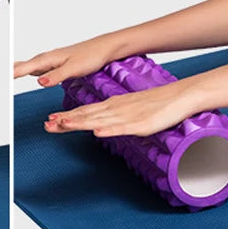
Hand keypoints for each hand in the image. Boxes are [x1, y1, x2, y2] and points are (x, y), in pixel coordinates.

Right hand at [14, 35, 120, 87]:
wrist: (104, 48)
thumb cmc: (92, 55)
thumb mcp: (74, 68)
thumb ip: (56, 75)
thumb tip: (39, 81)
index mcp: (49, 59)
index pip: (25, 67)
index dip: (12, 74)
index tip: (0, 81)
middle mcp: (49, 58)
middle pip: (24, 65)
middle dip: (11, 71)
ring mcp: (53, 60)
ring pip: (31, 65)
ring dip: (19, 70)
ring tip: (6, 75)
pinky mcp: (59, 64)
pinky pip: (39, 67)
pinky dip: (30, 70)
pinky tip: (30, 73)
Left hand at [44, 81, 199, 137]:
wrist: (180, 96)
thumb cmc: (159, 104)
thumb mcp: (133, 110)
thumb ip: (117, 117)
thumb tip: (102, 124)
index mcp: (114, 106)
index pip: (86, 112)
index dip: (68, 117)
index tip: (51, 121)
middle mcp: (117, 109)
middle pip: (88, 115)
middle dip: (67, 121)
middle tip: (47, 125)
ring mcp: (128, 116)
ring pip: (100, 121)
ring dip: (81, 123)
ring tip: (64, 125)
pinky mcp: (141, 123)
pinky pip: (123, 128)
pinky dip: (109, 130)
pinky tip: (98, 132)